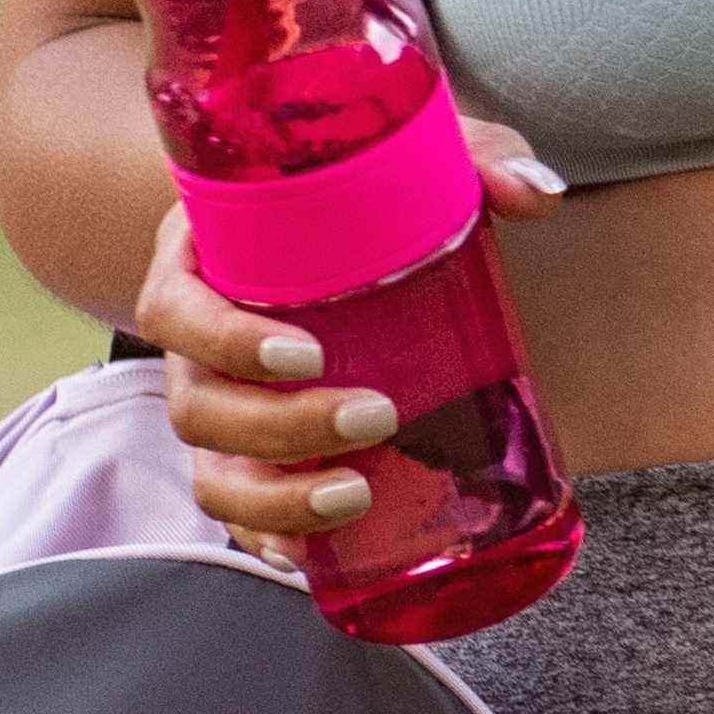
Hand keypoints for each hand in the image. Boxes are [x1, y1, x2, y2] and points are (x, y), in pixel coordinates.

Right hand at [133, 120, 564, 570]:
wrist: (328, 222)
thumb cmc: (359, 188)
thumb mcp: (410, 157)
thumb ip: (474, 157)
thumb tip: (538, 191)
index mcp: (204, 261)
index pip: (175, 308)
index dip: (224, 340)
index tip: (306, 352)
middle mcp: (194, 343)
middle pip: (196, 405)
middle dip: (280, 428)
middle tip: (377, 415)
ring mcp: (218, 404)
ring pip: (211, 472)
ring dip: (276, 499)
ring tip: (358, 496)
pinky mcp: (251, 452)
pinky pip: (240, 510)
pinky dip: (274, 538)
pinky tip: (321, 557)